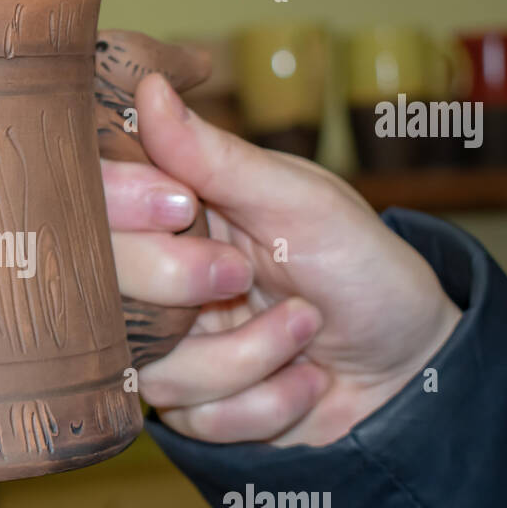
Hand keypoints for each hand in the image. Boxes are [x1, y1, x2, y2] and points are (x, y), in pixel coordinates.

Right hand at [101, 74, 461, 446]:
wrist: (411, 367)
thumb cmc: (363, 268)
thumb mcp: (301, 202)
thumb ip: (217, 158)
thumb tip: (148, 89)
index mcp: (171, 213)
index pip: (95, 203)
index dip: (119, 207)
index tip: (180, 208)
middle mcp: (156, 280)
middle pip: (100, 288)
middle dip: (181, 286)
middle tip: (243, 275)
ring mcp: (168, 349)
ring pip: (153, 366)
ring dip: (249, 354)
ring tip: (307, 327)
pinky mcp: (190, 410)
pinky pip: (194, 418)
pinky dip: (266, 400)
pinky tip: (306, 382)